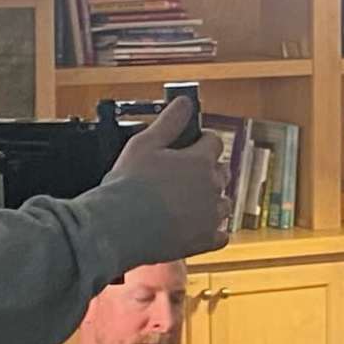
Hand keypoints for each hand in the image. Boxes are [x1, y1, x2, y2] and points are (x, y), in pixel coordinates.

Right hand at [108, 94, 229, 257]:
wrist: (119, 227)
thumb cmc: (129, 184)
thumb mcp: (145, 143)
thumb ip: (169, 121)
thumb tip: (185, 103)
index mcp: (200, 161)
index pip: (214, 142)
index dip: (203, 141)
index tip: (193, 143)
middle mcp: (212, 187)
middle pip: (222, 172)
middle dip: (209, 170)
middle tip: (186, 174)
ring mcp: (211, 216)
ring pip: (224, 203)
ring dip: (213, 200)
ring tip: (191, 202)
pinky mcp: (205, 241)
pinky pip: (221, 236)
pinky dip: (214, 232)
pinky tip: (200, 229)